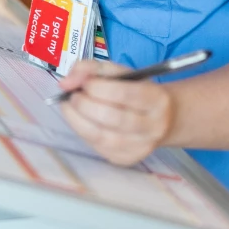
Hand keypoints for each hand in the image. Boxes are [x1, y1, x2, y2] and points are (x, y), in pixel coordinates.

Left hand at [59, 60, 175, 165]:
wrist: (163, 118)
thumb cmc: (138, 90)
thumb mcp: (120, 71)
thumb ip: (91, 69)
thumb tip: (65, 83)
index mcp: (157, 99)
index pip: (124, 94)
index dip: (98, 88)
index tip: (84, 82)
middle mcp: (153, 126)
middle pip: (112, 118)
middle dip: (84, 105)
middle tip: (72, 96)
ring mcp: (141, 147)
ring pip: (103, 137)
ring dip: (78, 121)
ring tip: (69, 107)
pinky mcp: (128, 159)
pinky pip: (99, 148)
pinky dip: (84, 133)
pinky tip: (80, 121)